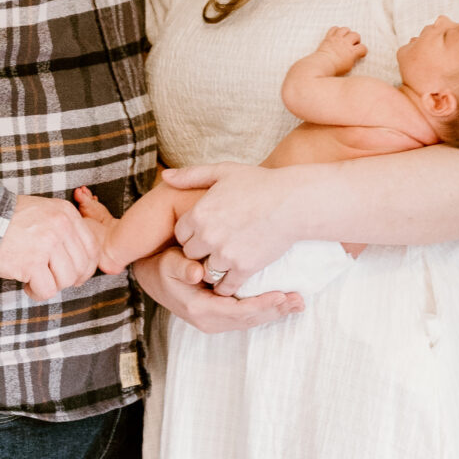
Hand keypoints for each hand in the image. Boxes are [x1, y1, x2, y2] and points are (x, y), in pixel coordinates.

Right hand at [0, 193, 102, 301]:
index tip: (77, 276)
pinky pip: (47, 289)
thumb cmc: (10, 219)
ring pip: (66, 280)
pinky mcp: (32, 263)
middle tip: (53, 281)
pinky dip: (38, 293)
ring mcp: (47, 245)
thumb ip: (63, 228)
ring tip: (35, 280)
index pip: (92, 248)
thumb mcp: (44, 211)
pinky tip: (27, 285)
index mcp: (67, 214)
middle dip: (69, 279)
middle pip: (81, 266)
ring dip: (52, 285)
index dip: (87, 268)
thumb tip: (79, 259)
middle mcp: (61, 227)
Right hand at [131, 244, 302, 330]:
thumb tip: (197, 273)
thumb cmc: (163, 267)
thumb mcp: (168, 264)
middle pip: (250, 319)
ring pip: (251, 320)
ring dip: (275, 312)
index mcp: (199, 309)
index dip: (262, 304)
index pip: (238, 311)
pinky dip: (267, 310)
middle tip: (299, 301)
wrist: (153, 278)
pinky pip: (247, 316)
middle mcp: (209, 321)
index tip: (282, 295)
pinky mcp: (221, 317)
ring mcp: (216, 321)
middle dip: (275, 311)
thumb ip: (182, 268)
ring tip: (298, 303)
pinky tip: (284, 303)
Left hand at [160, 164, 297, 293]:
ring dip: (213, 269)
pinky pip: (225, 286)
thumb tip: (165, 176)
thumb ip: (192, 175)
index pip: (180, 234)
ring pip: (206, 272)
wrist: (293, 202)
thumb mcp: (224, 172)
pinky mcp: (243, 268)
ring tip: (225, 263)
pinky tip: (234, 278)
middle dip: (201, 252)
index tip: (206, 231)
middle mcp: (208, 235)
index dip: (192, 233)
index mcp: (199, 213)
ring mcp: (225, 254)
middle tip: (215, 248)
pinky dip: (227, 286)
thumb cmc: (260, 183)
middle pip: (190, 254)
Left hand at [319, 27, 365, 72]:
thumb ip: (353, 59)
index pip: (363, 48)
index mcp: (352, 52)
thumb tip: (354, 56)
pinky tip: (337, 35)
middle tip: (354, 44)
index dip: (363, 51)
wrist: (322, 65)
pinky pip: (334, 28)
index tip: (361, 53)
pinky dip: (336, 30)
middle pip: (355, 35)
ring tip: (346, 37)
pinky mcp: (328, 37)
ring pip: (346, 29)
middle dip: (356, 39)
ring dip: (347, 32)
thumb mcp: (348, 67)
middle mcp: (345, 43)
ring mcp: (337, 39)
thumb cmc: (334, 69)